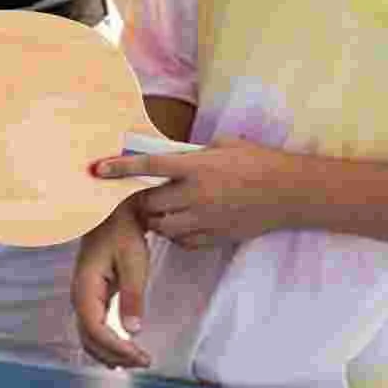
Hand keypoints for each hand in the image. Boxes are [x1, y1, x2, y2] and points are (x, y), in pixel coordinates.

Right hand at [72, 201, 152, 369]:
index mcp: (85, 287)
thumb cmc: (123, 232)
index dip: (117, 348)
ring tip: (136, 360)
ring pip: (89, 336)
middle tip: (143, 362)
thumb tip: (133, 331)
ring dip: (110, 353)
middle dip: (115, 355)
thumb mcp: (133, 261)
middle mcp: (79, 296)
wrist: (112, 212)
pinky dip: (106, 343)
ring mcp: (83, 297)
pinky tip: (123, 349)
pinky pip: (94, 328)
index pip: (95, 329)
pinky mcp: (91, 297)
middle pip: (89, 338)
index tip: (140, 356)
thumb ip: (132, 296)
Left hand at [92, 138, 304, 250]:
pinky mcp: (214, 237)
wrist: (288, 192)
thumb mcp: (223, 145)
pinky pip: (182, 242)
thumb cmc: (257, 161)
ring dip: (158, 219)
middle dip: (143, 200)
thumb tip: (171, 156)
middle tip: (149, 194)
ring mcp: (205, 219)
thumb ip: (193, 153)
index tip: (98, 169)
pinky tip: (186, 222)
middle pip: (150, 204)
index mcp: (196, 167)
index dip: (120, 168)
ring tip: (168, 209)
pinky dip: (177, 234)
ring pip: (162, 227)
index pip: (148, 167)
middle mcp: (196, 195)